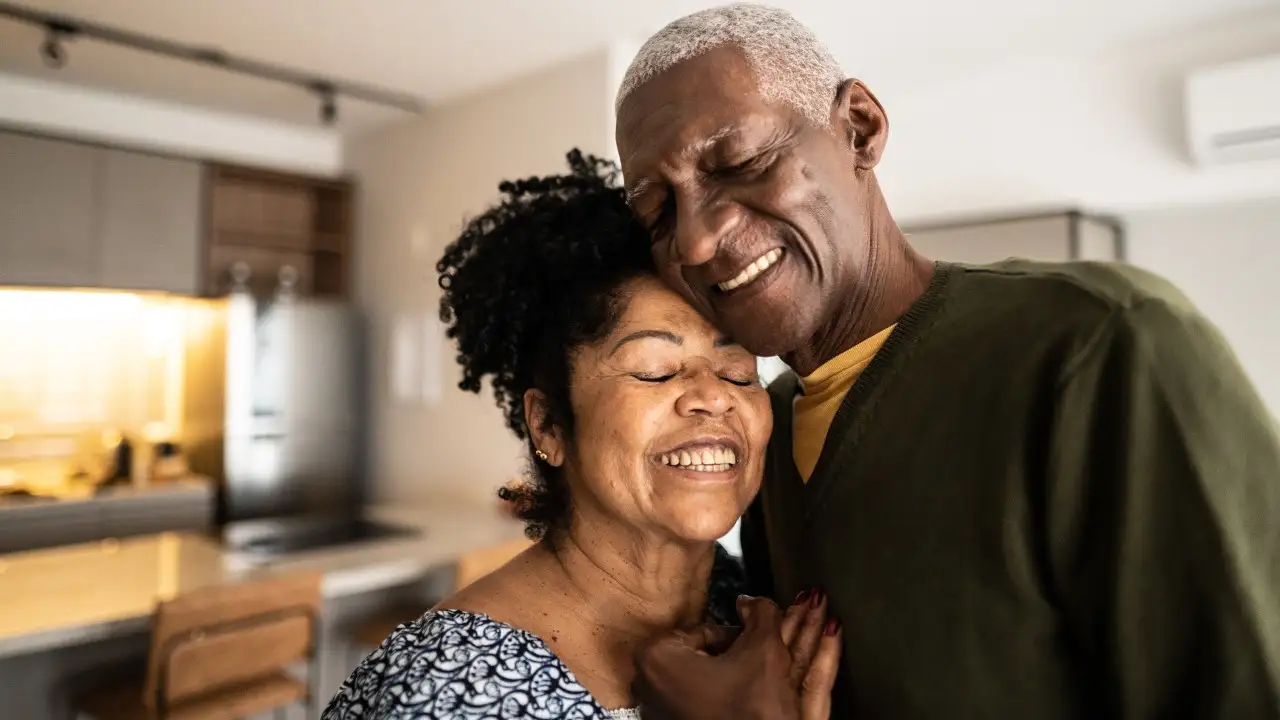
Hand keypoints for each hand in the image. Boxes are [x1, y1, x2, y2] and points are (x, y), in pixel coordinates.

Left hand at [633, 593, 841, 719]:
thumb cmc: (751, 707)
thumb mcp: (764, 649)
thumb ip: (761, 613)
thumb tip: (751, 602)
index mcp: (655, 655)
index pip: (704, 630)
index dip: (735, 638)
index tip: (751, 651)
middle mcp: (643, 683)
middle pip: (696, 653)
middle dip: (726, 656)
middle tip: (751, 668)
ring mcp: (652, 711)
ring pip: (694, 679)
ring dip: (721, 678)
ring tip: (747, 688)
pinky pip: (689, 703)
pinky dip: (710, 701)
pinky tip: (734, 707)